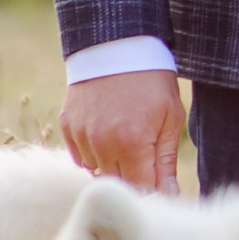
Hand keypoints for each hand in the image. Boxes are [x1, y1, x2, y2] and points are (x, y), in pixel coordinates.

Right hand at [62, 68, 183, 190]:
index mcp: (133, 144)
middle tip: (144, 157)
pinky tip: (107, 133)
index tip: (160, 181)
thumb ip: (166, 161)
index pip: (142, 190)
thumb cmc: (152, 80)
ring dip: (112, 165)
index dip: (153, 189)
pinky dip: (94, 153)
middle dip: (134, 177)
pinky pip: (80, 156)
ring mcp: (82, 135)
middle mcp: (103, 144)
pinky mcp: (68, 126)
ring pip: (97, 171)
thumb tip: (170, 195)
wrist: (117, 44)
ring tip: (125, 138)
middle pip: (118, 183)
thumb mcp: (170, 117)